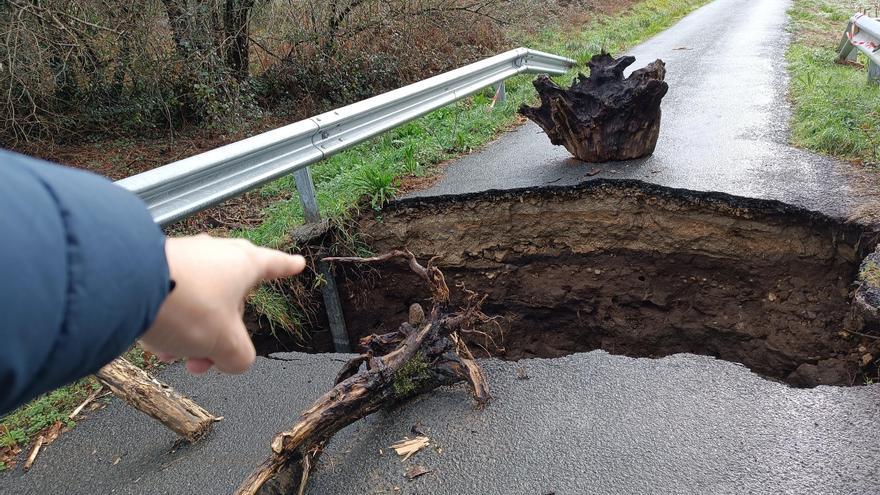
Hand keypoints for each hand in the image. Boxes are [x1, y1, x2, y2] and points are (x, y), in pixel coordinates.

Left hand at [140, 235, 305, 374]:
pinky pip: (173, 298)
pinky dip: (170, 323)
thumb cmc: (186, 304)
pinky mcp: (156, 265)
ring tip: (177, 356)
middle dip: (224, 332)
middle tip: (216, 357)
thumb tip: (233, 360)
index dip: (287, 267)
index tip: (297, 263)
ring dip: (193, 333)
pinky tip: (156, 345)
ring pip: (199, 302)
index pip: (274, 264)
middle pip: (232, 297)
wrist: (125, 284)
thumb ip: (240, 357)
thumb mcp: (226, 343)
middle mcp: (216, 255)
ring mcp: (185, 258)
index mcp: (244, 264)